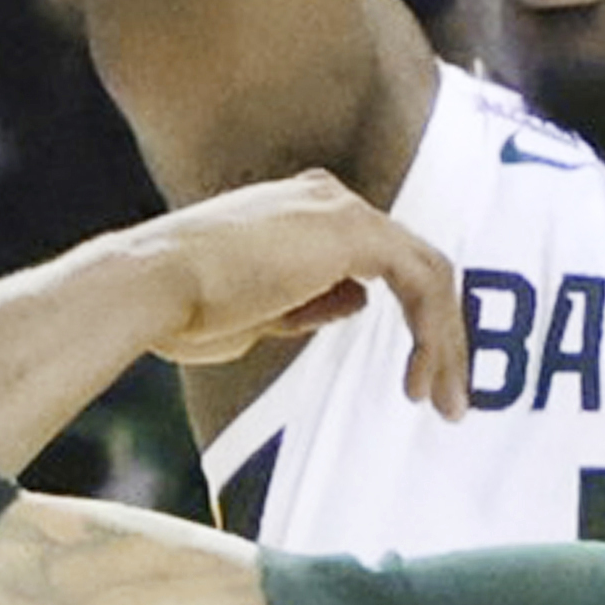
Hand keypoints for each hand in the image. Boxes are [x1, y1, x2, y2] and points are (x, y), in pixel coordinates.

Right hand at [118, 172, 467, 414]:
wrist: (153, 288)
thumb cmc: (185, 308)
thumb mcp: (262, 314)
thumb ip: (312, 303)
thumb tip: (354, 301)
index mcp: (303, 213)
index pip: (381, 260)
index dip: (411, 321)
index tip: (417, 380)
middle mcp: (327, 199)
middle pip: (414, 265)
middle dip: (441, 336)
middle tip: (451, 401)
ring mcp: (341, 209)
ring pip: (428, 273)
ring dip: (446, 342)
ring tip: (447, 404)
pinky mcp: (351, 231)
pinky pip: (420, 280)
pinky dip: (434, 331)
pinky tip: (423, 378)